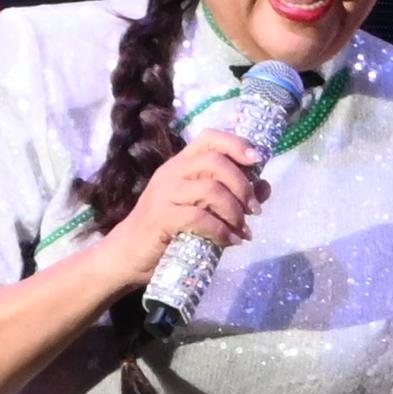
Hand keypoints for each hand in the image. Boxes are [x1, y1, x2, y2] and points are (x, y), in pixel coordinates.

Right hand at [102, 132, 265, 294]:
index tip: (258, 160)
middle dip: (243, 186)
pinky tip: (230, 242)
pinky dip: (221, 231)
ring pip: (211, 190)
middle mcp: (171, 173)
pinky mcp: (161, 218)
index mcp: (181, 165)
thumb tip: (265, 186)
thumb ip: (233, 196)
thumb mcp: (203, 209)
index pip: (209, 138)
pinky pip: (199, 217)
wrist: (128, 255)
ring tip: (243, 230)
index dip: (237, 144)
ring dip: (235, 211)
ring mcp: (164, 194)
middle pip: (215, 161)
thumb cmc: (168, 230)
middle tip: (254, 210)